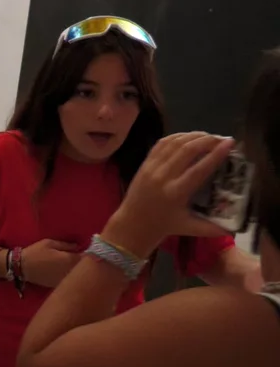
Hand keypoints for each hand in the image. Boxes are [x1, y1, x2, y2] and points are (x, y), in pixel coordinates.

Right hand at [21, 239, 81, 287]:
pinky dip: (70, 277)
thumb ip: (66, 245)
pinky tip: (67, 273)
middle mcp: (69, 271)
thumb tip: (78, 246)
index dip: (88, 254)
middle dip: (85, 264)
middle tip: (84, 258)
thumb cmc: (36, 252)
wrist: (22, 267)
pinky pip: (69, 281)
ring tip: (77, 266)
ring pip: (77, 276)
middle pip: (84, 269)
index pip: (86, 258)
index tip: (87, 251)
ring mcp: (64, 280)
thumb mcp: (49, 243)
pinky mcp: (58, 285)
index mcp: (69, 259)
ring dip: (78, 271)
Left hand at [104, 133, 234, 256]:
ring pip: (174, 143)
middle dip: (207, 140)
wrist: (131, 225)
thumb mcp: (189, 228)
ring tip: (209, 136)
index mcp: (176, 193)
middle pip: (187, 150)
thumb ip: (213, 228)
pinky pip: (161, 144)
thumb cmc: (162, 227)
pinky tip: (189, 137)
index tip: (230, 142)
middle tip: (222, 138)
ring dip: (193, 136)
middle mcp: (163, 177)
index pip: (199, 169)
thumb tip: (236, 230)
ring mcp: (151, 168)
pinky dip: (177, 137)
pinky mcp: (144, 164)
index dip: (216, 154)